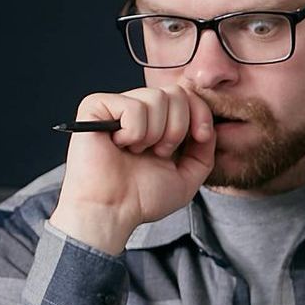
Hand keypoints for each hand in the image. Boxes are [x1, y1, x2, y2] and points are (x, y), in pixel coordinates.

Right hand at [50, 84, 214, 253]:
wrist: (112, 212)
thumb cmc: (142, 198)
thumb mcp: (187, 177)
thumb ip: (204, 151)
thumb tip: (209, 126)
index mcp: (157, 122)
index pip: (188, 95)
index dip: (201, 113)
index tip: (201, 137)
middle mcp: (137, 110)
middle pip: (176, 92)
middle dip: (178, 127)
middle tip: (160, 152)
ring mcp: (116, 106)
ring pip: (156, 97)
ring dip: (154, 133)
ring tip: (137, 151)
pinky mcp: (95, 106)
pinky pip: (132, 106)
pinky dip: (133, 132)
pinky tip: (119, 146)